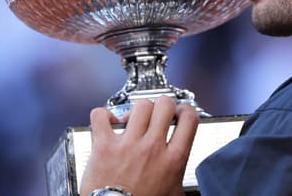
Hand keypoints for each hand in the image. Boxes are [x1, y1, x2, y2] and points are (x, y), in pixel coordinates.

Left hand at [79, 97, 198, 195]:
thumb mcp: (173, 194)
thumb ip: (179, 178)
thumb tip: (181, 176)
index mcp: (173, 159)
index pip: (189, 118)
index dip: (186, 111)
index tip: (179, 114)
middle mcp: (153, 148)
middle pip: (165, 104)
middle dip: (163, 105)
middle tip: (158, 114)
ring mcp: (128, 144)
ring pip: (140, 105)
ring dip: (138, 110)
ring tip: (134, 119)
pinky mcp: (104, 146)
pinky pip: (101, 115)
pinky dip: (103, 115)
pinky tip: (108, 123)